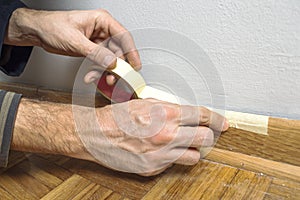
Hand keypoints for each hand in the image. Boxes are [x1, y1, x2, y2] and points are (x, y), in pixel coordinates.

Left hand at [5, 8, 140, 83]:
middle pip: (119, 50)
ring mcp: (98, 41)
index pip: (123, 36)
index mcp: (101, 20)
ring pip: (110, 59)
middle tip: (114, 77)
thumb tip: (111, 62)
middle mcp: (102, 30)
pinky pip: (101, 63)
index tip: (135, 65)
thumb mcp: (74, 40)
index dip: (132, 52)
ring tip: (96, 77)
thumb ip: (95, 53)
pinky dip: (97, 71)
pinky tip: (90, 76)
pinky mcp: (93, 50)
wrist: (38, 32)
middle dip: (116, 66)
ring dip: (105, 71)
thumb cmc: (52, 26)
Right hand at [75, 98, 228, 175]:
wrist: (97, 134)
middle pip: (205, 138)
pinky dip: (173, 157)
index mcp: (166, 114)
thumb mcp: (146, 103)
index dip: (216, 119)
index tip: (222, 124)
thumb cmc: (117, 117)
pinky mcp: (153, 168)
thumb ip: (169, 109)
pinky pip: (174, 164)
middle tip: (204, 134)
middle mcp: (166, 135)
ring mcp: (161, 154)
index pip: (202, 116)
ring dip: (192, 149)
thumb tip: (186, 114)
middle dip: (208, 135)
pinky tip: (161, 150)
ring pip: (194, 156)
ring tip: (181, 143)